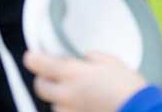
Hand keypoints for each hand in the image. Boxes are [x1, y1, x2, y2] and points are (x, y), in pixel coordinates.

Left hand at [23, 51, 146, 111]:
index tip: (33, 56)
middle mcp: (66, 95)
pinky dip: (72, 108)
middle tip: (57, 74)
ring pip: (54, 103)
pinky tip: (86, 104)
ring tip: (79, 93)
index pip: (38, 64)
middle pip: (40, 86)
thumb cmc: (128, 88)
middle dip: (45, 78)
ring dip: (61, 96)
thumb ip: (91, 58)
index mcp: (72, 74)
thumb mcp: (111, 62)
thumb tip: (84, 60)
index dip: (34, 58)